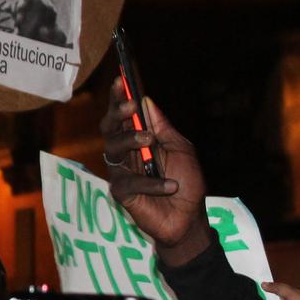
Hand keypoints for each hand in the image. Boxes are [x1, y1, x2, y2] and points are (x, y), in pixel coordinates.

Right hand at [100, 91, 209, 266]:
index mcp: (140, 140)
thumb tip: (146, 101)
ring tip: (149, 141)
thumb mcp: (181, 149)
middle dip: (117, 114)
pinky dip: (151, 182)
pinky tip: (170, 186)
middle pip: (109, 128)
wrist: (190, 219)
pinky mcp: (121, 193)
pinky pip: (129, 181)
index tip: (121, 81)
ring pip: (112, 149)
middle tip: (130, 108)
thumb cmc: (187, 184)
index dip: (120, 98)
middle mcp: (127, 153)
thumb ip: (163, 128)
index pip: (124, 116)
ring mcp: (122, 172)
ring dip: (130, 140)